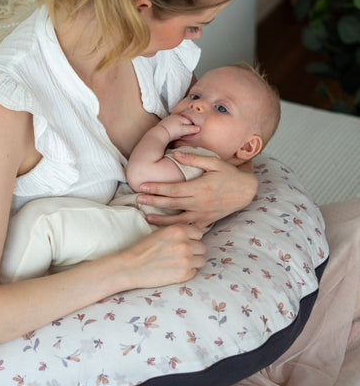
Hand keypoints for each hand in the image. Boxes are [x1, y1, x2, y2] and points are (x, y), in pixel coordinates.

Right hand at [118, 224, 205, 288]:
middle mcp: (185, 244)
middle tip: (180, 254)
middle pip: (202, 247)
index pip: (198, 233)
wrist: (130, 267)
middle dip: (193, 250)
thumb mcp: (160, 232)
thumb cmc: (143, 248)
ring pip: (201, 260)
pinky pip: (194, 272)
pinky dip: (187, 272)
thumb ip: (178, 232)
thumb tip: (192, 234)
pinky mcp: (184, 275)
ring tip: (178, 263)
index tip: (184, 242)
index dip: (191, 238)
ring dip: (193, 262)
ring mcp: (186, 260)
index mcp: (179, 230)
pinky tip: (174, 270)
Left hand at [137, 152, 257, 228]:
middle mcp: (199, 202)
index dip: (156, 188)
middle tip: (137, 199)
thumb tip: (175, 154)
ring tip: (147, 217)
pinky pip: (190, 228)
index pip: (173, 189)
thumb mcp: (214, 162)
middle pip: (171, 204)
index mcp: (199, 187)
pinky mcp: (207, 221)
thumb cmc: (229, 174)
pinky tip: (166, 231)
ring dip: (161, 220)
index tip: (143, 186)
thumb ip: (194, 158)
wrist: (247, 190)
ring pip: (178, 219)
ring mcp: (203, 214)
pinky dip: (178, 230)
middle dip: (153, 201)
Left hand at [156, 114, 197, 141]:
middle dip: (187, 128)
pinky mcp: (165, 124)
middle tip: (187, 135)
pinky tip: (175, 135)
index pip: (190, 121)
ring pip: (179, 124)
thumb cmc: (171, 131)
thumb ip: (191, 129)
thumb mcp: (183, 130)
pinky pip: (173, 126)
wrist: (159, 134)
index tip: (193, 133)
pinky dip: (175, 130)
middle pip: (184, 122)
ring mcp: (169, 120)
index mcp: (180, 117)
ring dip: (181, 129)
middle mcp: (175, 117)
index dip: (192, 128)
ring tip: (180, 135)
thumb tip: (199, 128)